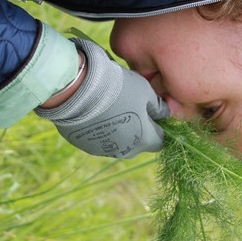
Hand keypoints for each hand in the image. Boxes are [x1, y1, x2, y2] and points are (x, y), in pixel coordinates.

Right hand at [35, 38, 168, 157]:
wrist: (77, 90)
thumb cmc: (117, 89)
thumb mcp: (146, 91)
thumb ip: (158, 107)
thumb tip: (164, 114)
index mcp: (144, 140)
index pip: (160, 141)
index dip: (158, 127)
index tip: (152, 114)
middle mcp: (126, 151)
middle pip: (139, 144)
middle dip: (139, 130)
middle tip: (131, 108)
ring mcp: (104, 150)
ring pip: (119, 143)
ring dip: (120, 131)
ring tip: (112, 109)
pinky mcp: (86, 147)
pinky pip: (100, 140)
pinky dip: (102, 130)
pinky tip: (97, 114)